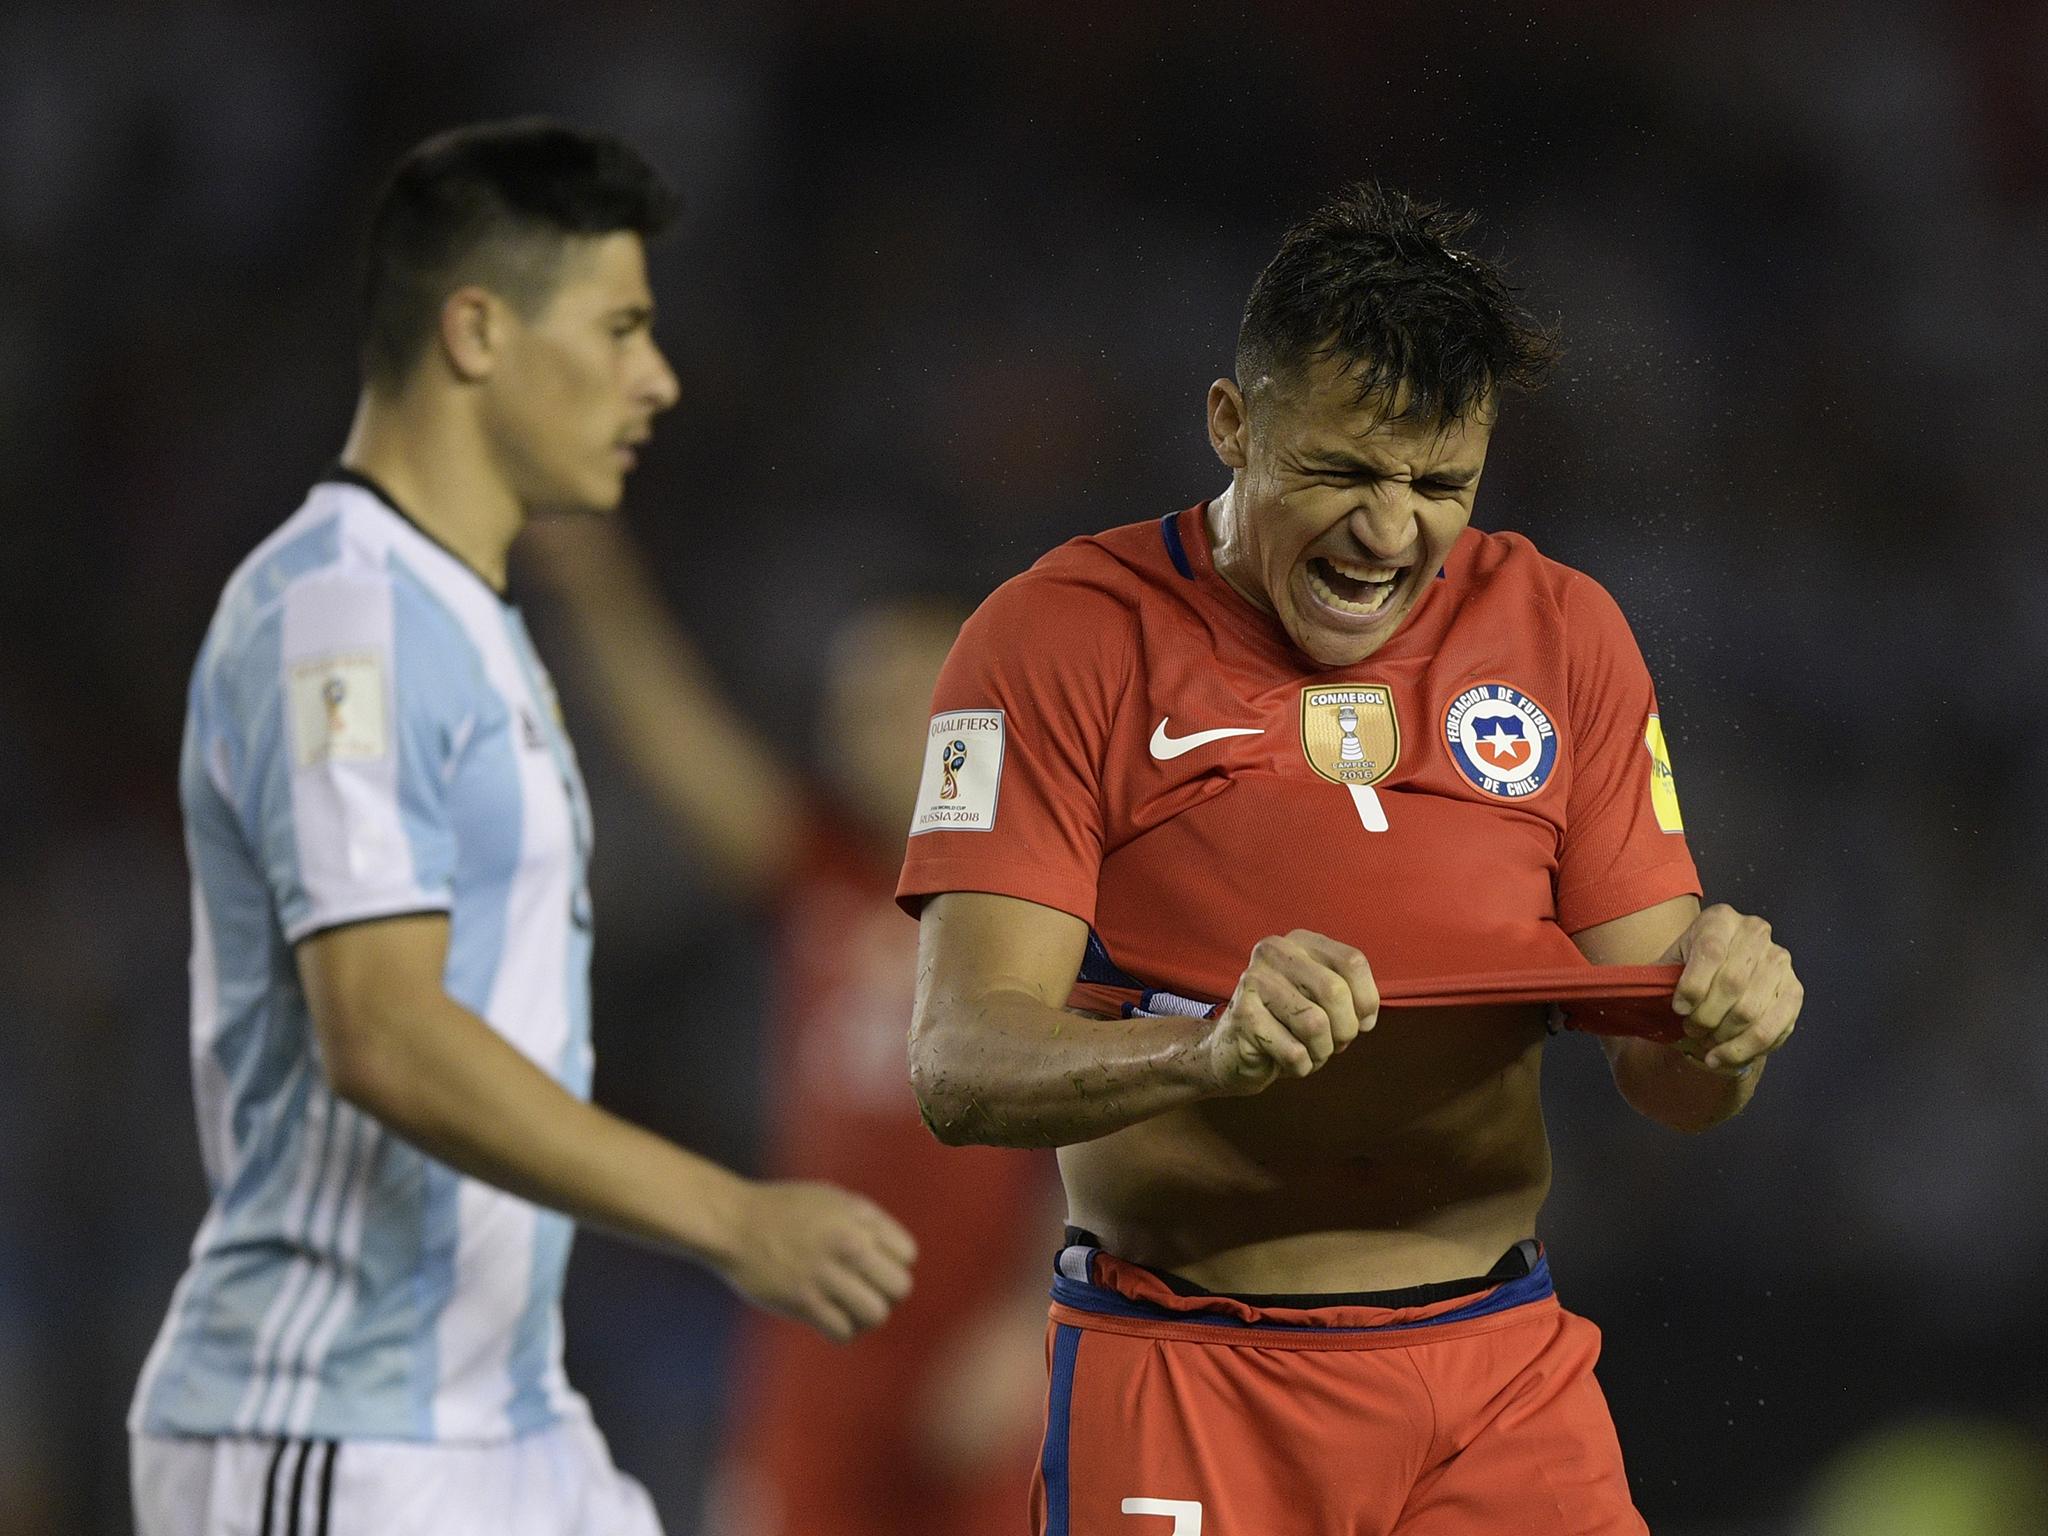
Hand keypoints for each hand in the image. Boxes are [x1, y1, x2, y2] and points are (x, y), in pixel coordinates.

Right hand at [720, 1180, 916, 1341]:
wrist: (733, 1223)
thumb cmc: (783, 1211)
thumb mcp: (831, 1200)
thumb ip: (865, 1222)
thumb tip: (897, 1256)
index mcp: (858, 1216)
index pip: (907, 1255)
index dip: (893, 1263)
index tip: (872, 1265)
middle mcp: (848, 1244)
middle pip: (899, 1287)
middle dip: (886, 1293)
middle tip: (864, 1291)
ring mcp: (826, 1274)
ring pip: (876, 1314)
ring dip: (866, 1316)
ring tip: (850, 1308)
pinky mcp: (804, 1302)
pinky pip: (844, 1331)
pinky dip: (842, 1330)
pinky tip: (830, 1318)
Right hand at [1201, 930, 1377, 1094]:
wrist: (1233, 1050)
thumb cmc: (1288, 1023)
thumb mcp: (1323, 1000)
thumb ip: (1351, 997)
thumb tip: (1365, 1018)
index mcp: (1299, 941)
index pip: (1352, 961)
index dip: (1367, 999)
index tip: (1361, 1022)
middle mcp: (1273, 952)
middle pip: (1335, 991)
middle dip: (1345, 1030)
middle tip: (1334, 1043)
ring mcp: (1254, 982)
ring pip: (1315, 1024)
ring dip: (1322, 1051)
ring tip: (1310, 1052)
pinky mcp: (1242, 1017)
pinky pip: (1294, 1052)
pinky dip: (1302, 1066)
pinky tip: (1289, 1061)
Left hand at [1671, 904, 1801, 1075]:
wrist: (1713, 987)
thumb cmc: (1682, 976)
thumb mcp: (1665, 969)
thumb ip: (1654, 980)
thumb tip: (1633, 998)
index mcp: (1720, 919)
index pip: (1711, 951)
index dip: (1693, 986)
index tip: (1678, 1010)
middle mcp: (1755, 932)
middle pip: (1732, 983)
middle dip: (1706, 1016)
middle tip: (1690, 1031)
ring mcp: (1779, 961)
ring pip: (1751, 1009)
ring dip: (1723, 1036)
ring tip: (1703, 1045)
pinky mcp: (1794, 990)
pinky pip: (1774, 1028)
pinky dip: (1744, 1050)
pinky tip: (1720, 1058)